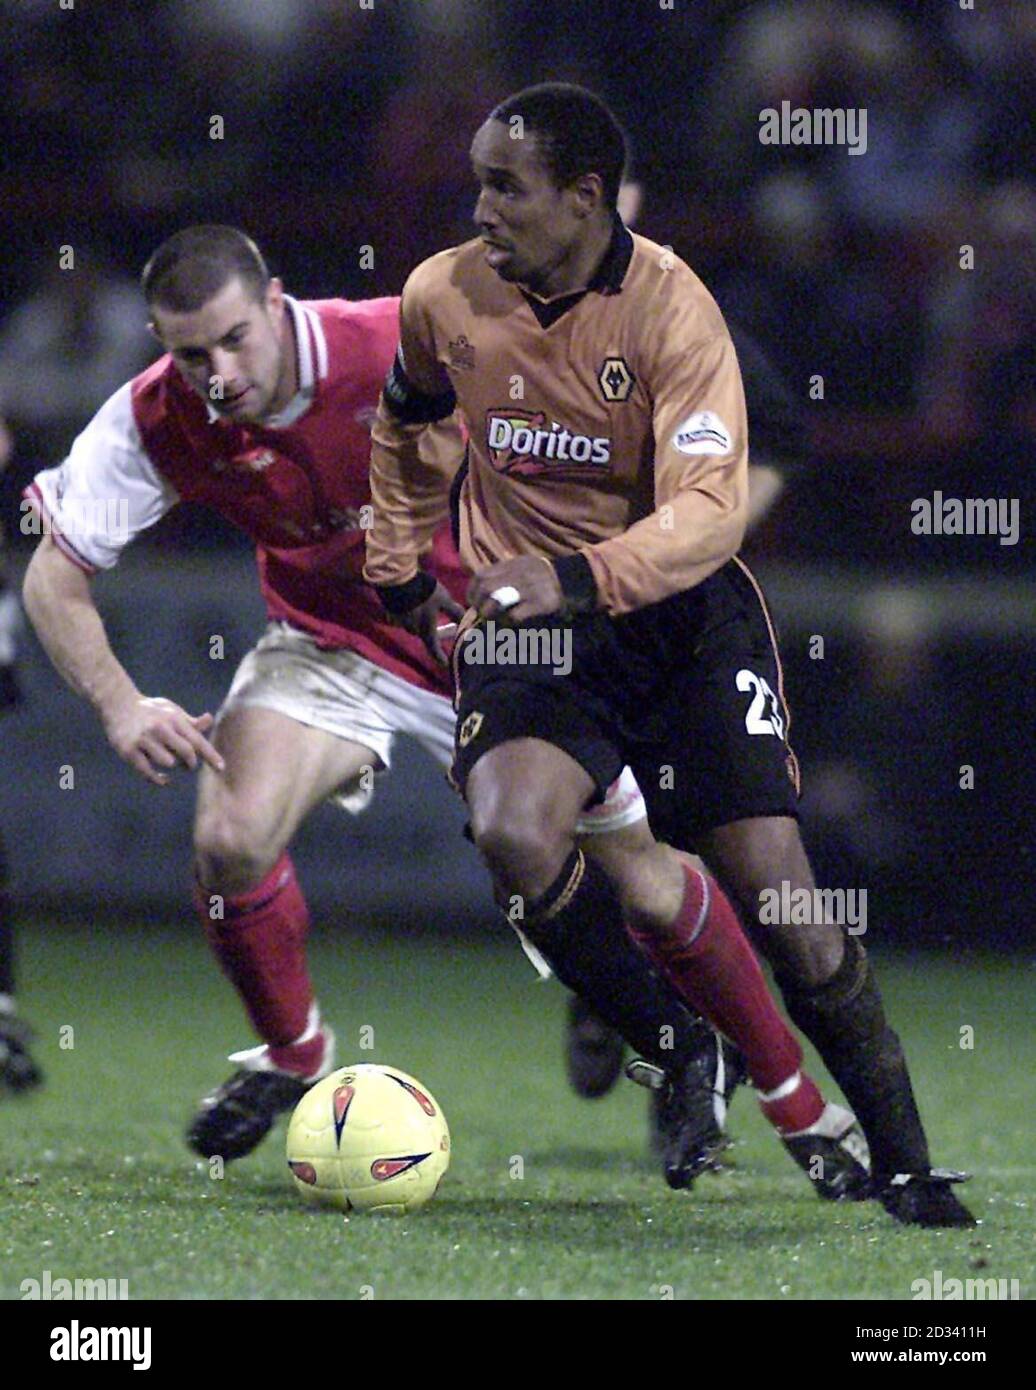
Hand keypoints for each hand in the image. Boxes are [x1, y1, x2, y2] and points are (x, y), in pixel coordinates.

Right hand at [103, 694, 225, 786]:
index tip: (221, 768)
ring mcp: (143, 740)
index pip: (197, 740)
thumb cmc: (150, 710)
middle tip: (190, 765)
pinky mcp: (129, 751)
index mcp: (173, 718)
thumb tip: (209, 719)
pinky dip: (159, 779)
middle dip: (192, 763)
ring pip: (168, 763)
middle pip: (186, 753)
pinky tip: (164, 779)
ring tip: (169, 761)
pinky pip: (148, 773)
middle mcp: (159, 728)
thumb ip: (190, 721)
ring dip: (172, 766)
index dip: (211, 755)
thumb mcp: (171, 710)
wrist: (117, 703)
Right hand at [399, 581, 464, 665]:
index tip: (447, 664)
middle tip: (453, 628)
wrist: (398, 579)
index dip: (441, 658)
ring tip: (437, 613)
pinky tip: (422, 604)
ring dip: (428, 623)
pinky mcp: (394, 611)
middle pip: (428, 636)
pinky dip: (418, 615)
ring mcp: (401, 621)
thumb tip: (467, 621)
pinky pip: (409, 617)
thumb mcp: (444, 601)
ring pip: (418, 626)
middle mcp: (412, 630)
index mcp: (425, 632)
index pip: (435, 651)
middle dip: (441, 634)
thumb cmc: (424, 592)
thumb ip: (455, 612)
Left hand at [468, 557, 562, 622]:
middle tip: (483, 614)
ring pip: (496, 602)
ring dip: (491, 614)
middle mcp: (518, 574)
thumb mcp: (523, 566)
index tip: (474, 602)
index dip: (472, 591)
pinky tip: (511, 624)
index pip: (481, 575)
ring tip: (495, 620)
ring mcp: (529, 589)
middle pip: (486, 588)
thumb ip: (504, 574)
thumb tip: (483, 590)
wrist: (574, 580)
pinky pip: (515, 615)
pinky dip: (508, 622)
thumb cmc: (545, 576)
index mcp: (512, 564)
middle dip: (480, 604)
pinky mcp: (540, 603)